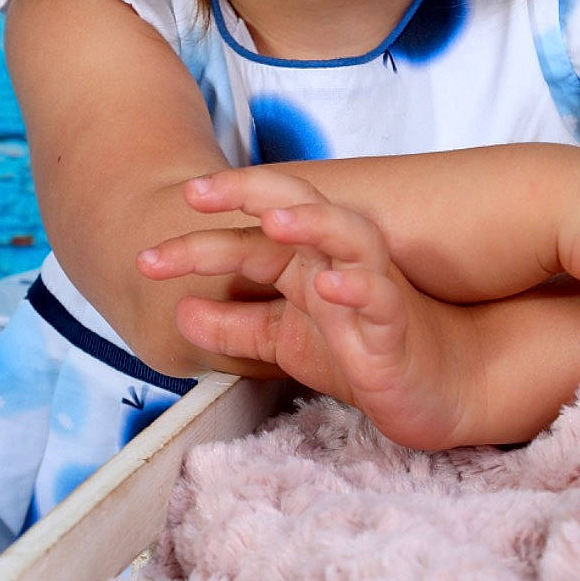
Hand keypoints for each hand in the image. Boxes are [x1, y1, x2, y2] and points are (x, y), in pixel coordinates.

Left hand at [138, 166, 475, 449]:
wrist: (434, 390)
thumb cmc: (361, 353)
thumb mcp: (285, 341)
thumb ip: (236, 327)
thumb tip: (179, 314)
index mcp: (305, 263)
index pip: (247, 239)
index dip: (198, 243)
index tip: (145, 253)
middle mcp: (336, 260)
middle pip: (293, 208)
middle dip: (248, 194)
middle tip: (196, 190)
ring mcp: (371, 286)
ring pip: (345, 237)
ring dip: (310, 222)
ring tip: (272, 221)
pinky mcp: (398, 324)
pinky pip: (380, 297)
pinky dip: (356, 286)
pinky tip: (329, 283)